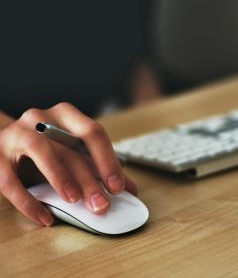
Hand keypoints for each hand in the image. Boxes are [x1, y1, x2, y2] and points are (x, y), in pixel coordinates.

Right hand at [0, 102, 136, 225]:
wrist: (5, 141)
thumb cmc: (47, 147)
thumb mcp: (73, 152)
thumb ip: (98, 167)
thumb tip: (129, 189)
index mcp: (66, 115)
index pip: (92, 132)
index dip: (107, 160)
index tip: (118, 186)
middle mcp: (41, 119)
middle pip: (70, 148)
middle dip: (89, 179)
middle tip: (101, 204)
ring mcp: (16, 134)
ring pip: (41, 152)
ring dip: (60, 178)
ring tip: (75, 201)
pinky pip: (10, 180)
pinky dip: (29, 202)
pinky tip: (45, 218)